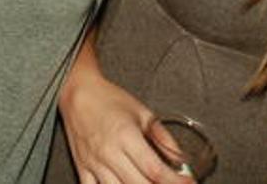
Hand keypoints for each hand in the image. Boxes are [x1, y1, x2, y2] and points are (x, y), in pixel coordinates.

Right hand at [59, 74, 189, 183]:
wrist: (78, 93)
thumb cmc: (110, 99)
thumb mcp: (143, 113)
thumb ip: (164, 137)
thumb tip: (180, 160)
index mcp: (127, 136)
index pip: (155, 170)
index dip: (175, 182)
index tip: (189, 183)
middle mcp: (109, 153)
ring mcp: (94, 163)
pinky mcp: (82, 168)